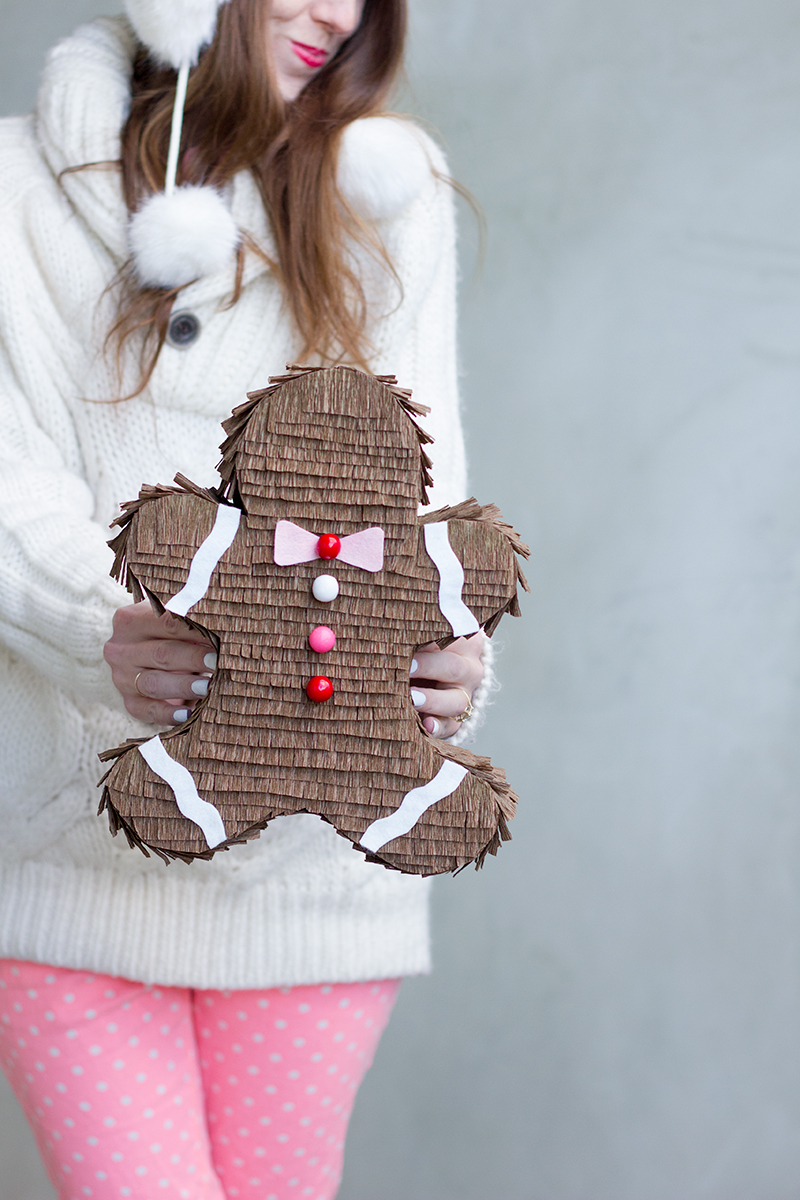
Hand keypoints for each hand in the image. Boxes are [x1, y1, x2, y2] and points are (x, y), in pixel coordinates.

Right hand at [104, 601, 216, 724]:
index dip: (194, 630)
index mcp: (130, 620)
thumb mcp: (179, 619)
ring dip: (183, 686)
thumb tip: (223, 627)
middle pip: (161, 654)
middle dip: (192, 659)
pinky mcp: (130, 702)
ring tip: (207, 687)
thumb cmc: (174, 632)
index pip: (166, 623)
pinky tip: (186, 714)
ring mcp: (122, 678)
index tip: (217, 636)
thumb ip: (193, 620)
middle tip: (217, 662)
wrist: (154, 654)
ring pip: (153, 683)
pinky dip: (167, 714)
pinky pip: (147, 711)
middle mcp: (120, 650)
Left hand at [409, 635, 484, 739]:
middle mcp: (470, 669)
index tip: (410, 639)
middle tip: (408, 668)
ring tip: (412, 699)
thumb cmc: (422, 649)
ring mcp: (466, 696)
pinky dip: (438, 727)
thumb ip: (413, 637)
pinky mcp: (457, 719)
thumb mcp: (422, 639)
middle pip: (453, 668)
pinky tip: (426, 725)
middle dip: (429, 668)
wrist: (435, 675)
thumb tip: (393, 637)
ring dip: (432, 700)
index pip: (453, 637)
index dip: (432, 639)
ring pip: (456, 701)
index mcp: (465, 641)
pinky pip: (451, 726)